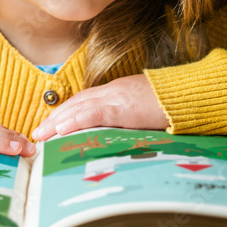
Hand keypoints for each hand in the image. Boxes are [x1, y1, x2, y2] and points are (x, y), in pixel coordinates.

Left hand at [31, 74, 168, 141]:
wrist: (188, 95)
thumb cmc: (172, 104)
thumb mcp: (146, 110)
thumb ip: (130, 118)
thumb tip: (120, 134)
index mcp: (117, 91)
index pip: (84, 101)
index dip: (66, 112)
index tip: (51, 124)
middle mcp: (112, 91)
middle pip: (76, 103)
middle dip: (55, 117)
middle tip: (37, 132)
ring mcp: (116, 98)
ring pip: (79, 108)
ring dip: (57, 122)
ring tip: (41, 134)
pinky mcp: (123, 108)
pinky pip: (94, 115)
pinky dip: (75, 122)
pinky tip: (61, 130)